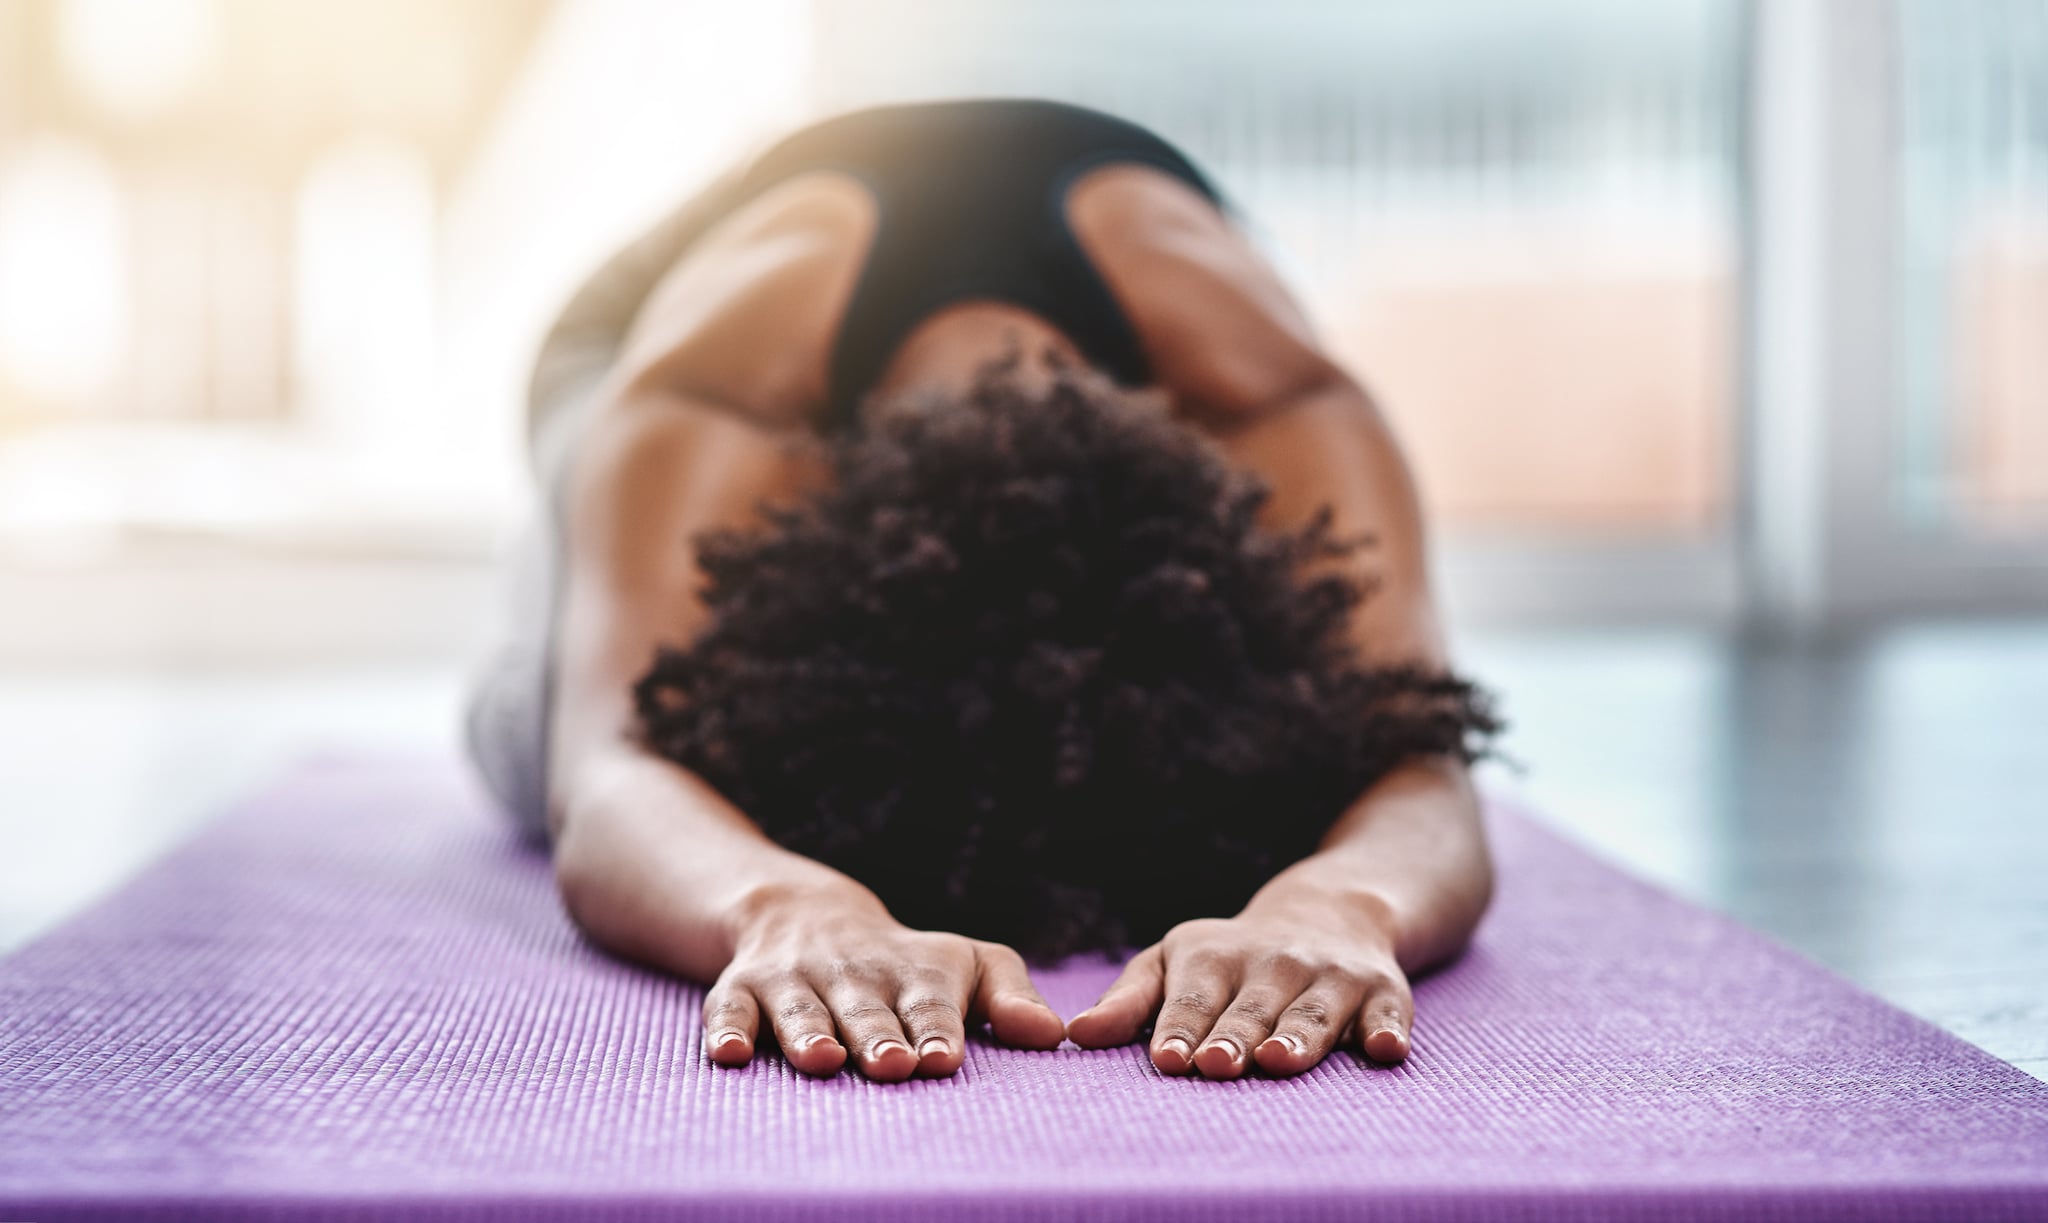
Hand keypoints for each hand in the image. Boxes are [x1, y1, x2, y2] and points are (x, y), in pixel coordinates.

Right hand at [700, 890, 1065, 1079]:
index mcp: (914, 971)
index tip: (943, 1059)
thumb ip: (1010, 998)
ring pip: (801, 1008)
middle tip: (891, 1065)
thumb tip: (1053, 1035)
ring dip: (809, 1032)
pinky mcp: (742, 989)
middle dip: (877, 1035)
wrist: (808, 914)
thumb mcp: (967, 964)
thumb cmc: (908, 963)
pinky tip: (730, 1055)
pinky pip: (728, 1009)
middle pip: (866, 1007)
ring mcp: (795, 980)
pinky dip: (726, 1029)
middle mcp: (853, 973)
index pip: (928, 1002)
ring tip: (822, 1060)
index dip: (935, 1028)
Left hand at [1064, 894, 1412, 1078]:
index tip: (1167, 1060)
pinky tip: (1386, 1049)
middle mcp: (1274, 964)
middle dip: (1234, 1036)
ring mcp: (1331, 976)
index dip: (1180, 1029)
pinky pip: (1389, 1012)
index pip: (1193, 1000)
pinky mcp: (1383, 992)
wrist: (1328, 914)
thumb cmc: (1230, 960)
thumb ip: (1129, 1002)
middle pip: (1251, 1008)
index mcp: (1214, 958)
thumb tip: (1075, 1035)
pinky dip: (1388, 1029)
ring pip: (1313, 1011)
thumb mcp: (1173, 964)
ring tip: (1280, 1060)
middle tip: (1217, 1064)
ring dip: (1299, 1035)